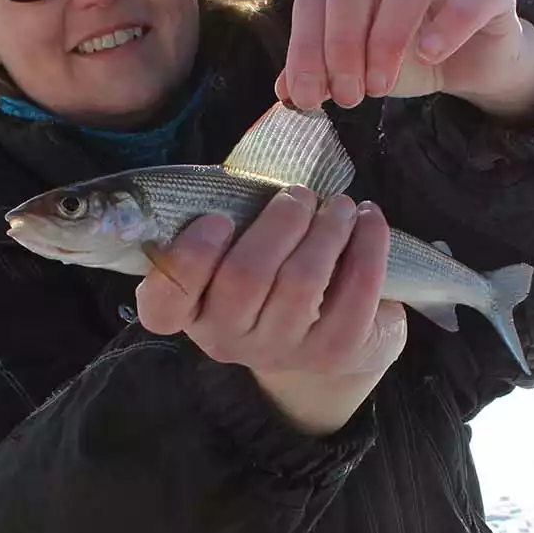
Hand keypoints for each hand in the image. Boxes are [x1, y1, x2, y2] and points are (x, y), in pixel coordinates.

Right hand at [134, 186, 407, 434]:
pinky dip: (368, 246)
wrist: (325, 331)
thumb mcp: (237, 250)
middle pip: (245, 277)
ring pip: (301, 281)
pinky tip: (369, 221)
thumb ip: (229, 220)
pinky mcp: (332, 353)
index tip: (216, 219)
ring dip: (327, 229)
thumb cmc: (272, 271)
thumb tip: (247, 179)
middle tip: (300, 195)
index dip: (186, 261)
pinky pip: (354, 295)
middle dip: (280, 222)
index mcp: (191, 311)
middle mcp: (227, 339)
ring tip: (341, 205)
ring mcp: (280, 351)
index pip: (164, 305)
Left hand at [275, 0, 533, 116]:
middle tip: (346, 95)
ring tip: (379, 87)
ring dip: (388, 37)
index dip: (306, 42)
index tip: (307, 94)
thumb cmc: (403, 44)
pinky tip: (430, 55)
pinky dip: (450, 24)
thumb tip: (284, 91)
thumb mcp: (353, 59)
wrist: (471, 56)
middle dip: (342, 39)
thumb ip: (317, 67)